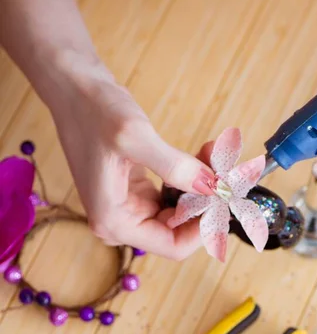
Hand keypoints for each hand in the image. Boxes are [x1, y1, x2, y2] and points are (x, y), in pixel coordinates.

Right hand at [49, 61, 215, 259]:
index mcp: (114, 221)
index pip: (173, 247)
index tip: (224, 199)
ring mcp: (130, 207)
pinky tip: (203, 155)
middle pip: (180, 229)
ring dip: (203, 187)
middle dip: (206, 202)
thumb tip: (212, 188)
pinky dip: (192, 178)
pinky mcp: (139, 192)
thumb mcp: (135, 137)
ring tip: (213, 154)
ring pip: (182, 211)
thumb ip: (175, 167)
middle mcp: (121, 221)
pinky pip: (176, 194)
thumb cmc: (93, 111)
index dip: (204, 228)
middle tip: (225, 170)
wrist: (73, 86)